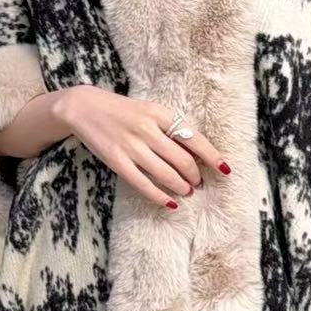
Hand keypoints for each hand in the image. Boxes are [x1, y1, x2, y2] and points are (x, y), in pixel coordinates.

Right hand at [55, 84, 230, 209]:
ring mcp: (131, 146)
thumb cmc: (122, 110)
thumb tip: (196, 151)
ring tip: (187, 191)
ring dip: (181, 187)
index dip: (212, 157)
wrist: (84, 107)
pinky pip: (143, 184)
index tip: (225, 170)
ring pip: (166, 174)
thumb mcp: (149, 110)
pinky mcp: (117, 161)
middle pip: (182, 160)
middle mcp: (148, 129)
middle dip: (195, 176)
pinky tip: (170, 204)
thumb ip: (170, 127)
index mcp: (160, 114)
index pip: (195, 139)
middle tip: (198, 183)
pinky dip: (160, 197)